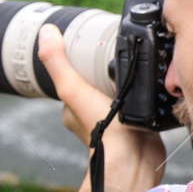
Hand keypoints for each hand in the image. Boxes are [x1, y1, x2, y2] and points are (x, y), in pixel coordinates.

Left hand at [37, 23, 164, 188]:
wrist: (136, 159)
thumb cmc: (104, 130)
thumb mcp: (74, 89)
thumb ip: (58, 62)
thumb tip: (46, 32)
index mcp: (72, 108)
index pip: (74, 75)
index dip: (82, 59)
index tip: (93, 45)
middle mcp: (91, 115)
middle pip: (97, 81)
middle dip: (107, 69)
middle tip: (118, 54)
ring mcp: (114, 120)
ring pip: (118, 91)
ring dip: (126, 80)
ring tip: (134, 67)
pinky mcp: (136, 123)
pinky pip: (137, 101)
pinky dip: (141, 93)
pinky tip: (146, 86)